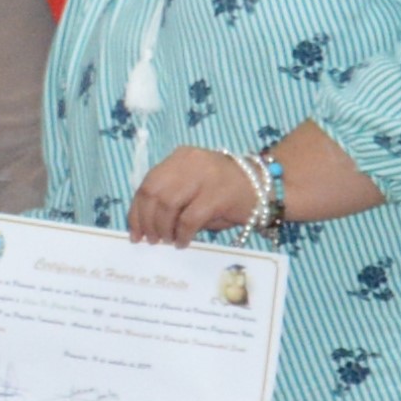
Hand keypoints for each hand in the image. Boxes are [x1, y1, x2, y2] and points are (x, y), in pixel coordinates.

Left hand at [124, 144, 267, 244]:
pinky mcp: (217, 195)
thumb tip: (146, 225)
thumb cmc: (227, 192)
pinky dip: (181, 234)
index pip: (148, 183)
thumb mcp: (194, 187)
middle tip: (150, 240)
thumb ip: (172, 199)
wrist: (266, 188)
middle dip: (146, 221)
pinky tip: (182, 243)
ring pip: (167, 205)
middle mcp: (190, 162)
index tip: (134, 231)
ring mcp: (204, 176)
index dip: (137, 210)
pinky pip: (189, 219)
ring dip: (162, 228)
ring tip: (166, 241)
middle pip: (154, 193)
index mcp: (181, 158)